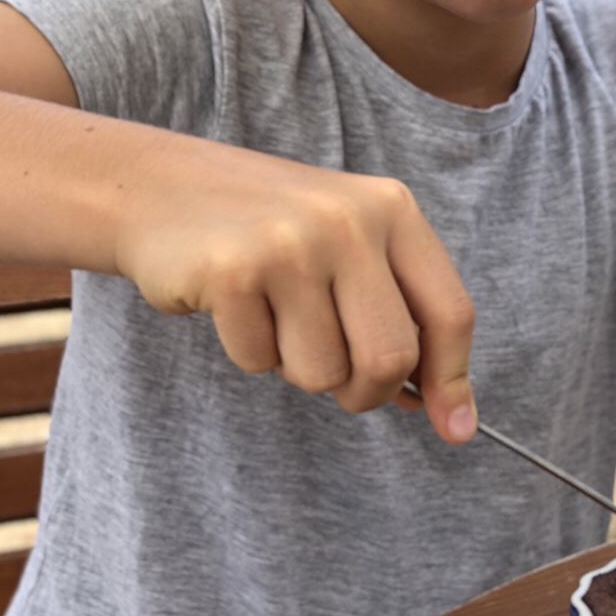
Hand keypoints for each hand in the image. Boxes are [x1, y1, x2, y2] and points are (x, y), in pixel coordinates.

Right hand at [117, 139, 476, 440]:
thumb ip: (401, 318)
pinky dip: (248, 351)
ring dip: (298, 367)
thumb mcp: (350, 250)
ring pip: (322, 373)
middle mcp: (349, 221)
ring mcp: (290, 243)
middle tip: (339, 381)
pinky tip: (235, 304)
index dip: (453, 380)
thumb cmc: (271, 233)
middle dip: (367, 393)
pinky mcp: (231, 271)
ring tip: (275, 314)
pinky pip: (259, 362)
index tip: (455, 429)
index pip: (449, 312)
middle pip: (390, 358)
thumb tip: (452, 416)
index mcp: (392, 210)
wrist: (160, 185)